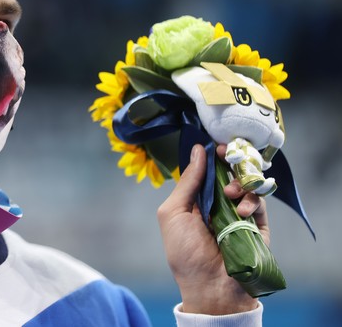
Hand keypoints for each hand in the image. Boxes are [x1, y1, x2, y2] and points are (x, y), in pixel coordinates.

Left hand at [157, 144, 267, 314]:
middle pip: (231, 173)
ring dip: (240, 184)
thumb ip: (187, 183)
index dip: (214, 157)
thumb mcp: (173, 213)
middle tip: (228, 158)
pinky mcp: (258, 227)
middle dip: (231, 164)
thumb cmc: (184, 252)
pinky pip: (261, 204)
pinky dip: (252, 203)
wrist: (209, 287)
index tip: (218, 146)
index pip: (208, 171)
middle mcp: (218, 204)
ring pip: (248, 186)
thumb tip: (198, 150)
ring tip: (231, 194)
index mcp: (196, 200)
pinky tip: (240, 212)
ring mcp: (239, 215)